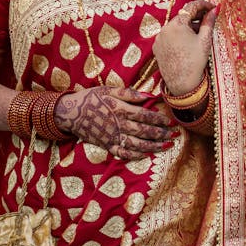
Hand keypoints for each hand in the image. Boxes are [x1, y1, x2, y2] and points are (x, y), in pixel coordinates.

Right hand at [55, 86, 175, 160]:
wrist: (70, 113)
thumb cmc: (91, 98)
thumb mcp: (109, 89)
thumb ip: (129, 93)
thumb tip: (149, 95)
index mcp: (120, 109)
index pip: (145, 115)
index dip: (159, 119)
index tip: (171, 122)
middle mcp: (118, 125)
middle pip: (144, 131)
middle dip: (161, 134)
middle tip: (175, 135)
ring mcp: (113, 137)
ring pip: (137, 144)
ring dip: (153, 146)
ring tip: (166, 146)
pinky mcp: (107, 145)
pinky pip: (123, 153)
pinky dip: (135, 155)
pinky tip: (146, 155)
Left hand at [152, 0, 218, 96]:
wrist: (182, 83)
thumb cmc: (195, 61)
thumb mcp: (205, 40)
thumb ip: (209, 22)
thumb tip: (214, 10)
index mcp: (177, 24)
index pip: (191, 7)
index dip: (203, 5)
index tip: (213, 7)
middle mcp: (165, 28)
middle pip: (183, 17)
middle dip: (196, 17)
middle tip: (209, 20)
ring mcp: (159, 38)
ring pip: (176, 27)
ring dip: (187, 27)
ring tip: (199, 35)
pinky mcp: (157, 47)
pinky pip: (169, 36)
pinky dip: (178, 36)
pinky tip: (188, 44)